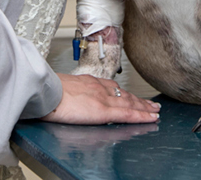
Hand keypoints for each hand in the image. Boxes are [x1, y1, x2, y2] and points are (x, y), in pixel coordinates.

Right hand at [40, 73, 160, 124]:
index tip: (131, 95)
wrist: (45, 92)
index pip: (112, 87)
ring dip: (144, 107)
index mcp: (88, 82)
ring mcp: (103, 99)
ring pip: (130, 103)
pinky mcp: (104, 111)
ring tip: (155, 111)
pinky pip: (128, 114)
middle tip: (151, 104)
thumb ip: (71, 91)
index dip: (124, 92)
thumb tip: (69, 97)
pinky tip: (150, 118)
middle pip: (124, 95)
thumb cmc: (47, 91)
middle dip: (139, 100)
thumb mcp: (62, 87)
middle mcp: (99, 88)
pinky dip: (141, 116)